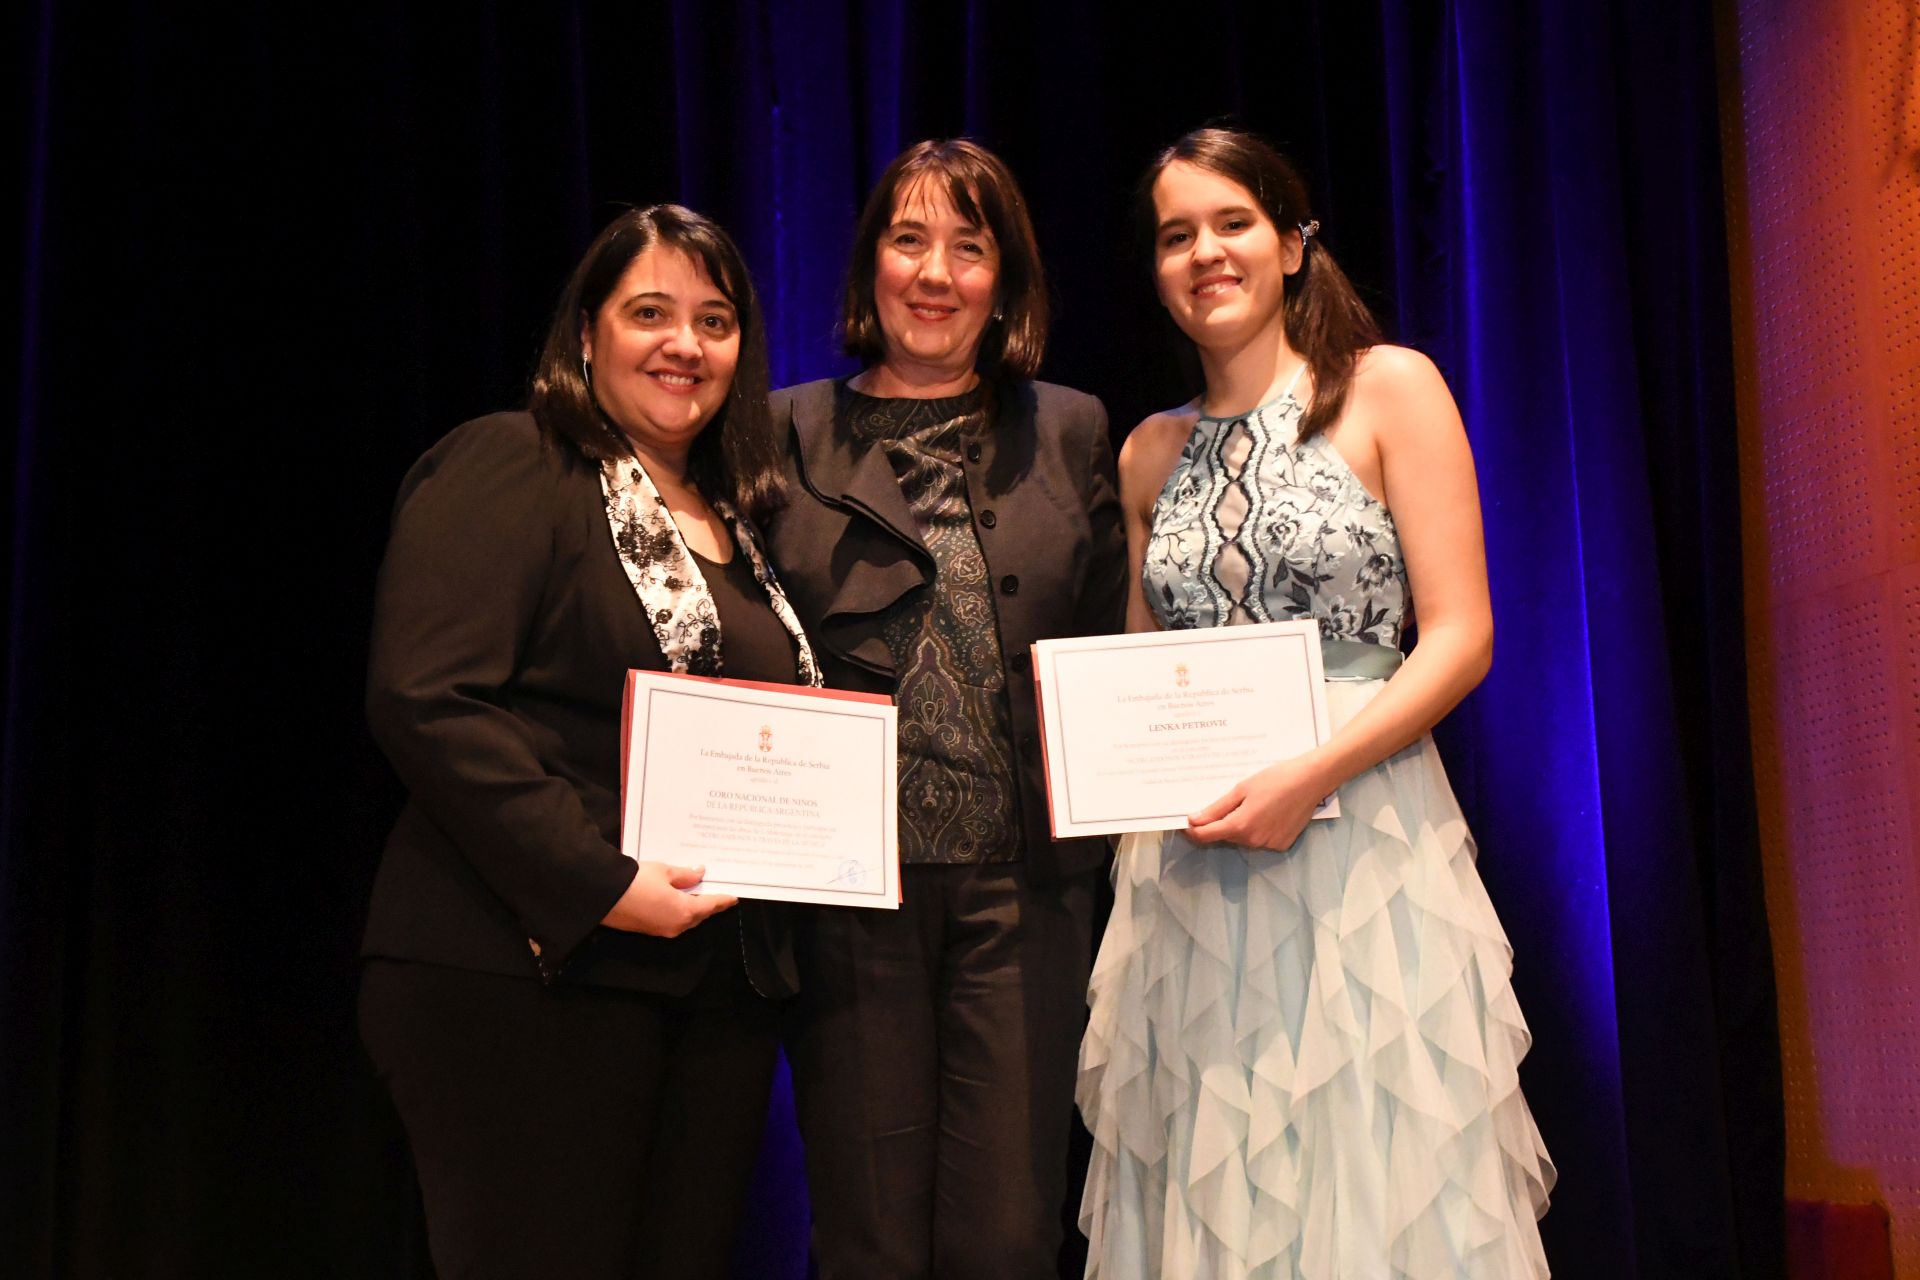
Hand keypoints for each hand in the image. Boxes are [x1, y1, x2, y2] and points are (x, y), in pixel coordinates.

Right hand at [599, 862, 737, 936]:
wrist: (603, 896)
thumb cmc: (636, 881)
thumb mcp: (664, 871)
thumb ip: (685, 874)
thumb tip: (699, 873)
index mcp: (685, 912)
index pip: (711, 905)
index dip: (723, 900)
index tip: (734, 897)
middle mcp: (676, 926)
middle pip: (699, 915)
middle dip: (708, 904)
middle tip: (716, 892)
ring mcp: (661, 930)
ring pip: (685, 920)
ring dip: (693, 908)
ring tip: (698, 893)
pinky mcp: (648, 929)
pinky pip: (671, 921)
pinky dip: (678, 911)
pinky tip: (677, 899)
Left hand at [1186, 754, 1334, 852]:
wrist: (1311, 780)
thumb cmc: (1275, 779)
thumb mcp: (1241, 789)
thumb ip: (1216, 809)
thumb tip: (1194, 821)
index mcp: (1240, 826)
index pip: (1206, 835)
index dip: (1192, 831)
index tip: (1185, 823)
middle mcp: (1254, 841)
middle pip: (1225, 836)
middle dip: (1218, 824)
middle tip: (1222, 805)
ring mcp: (1269, 845)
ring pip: (1243, 839)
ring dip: (1239, 827)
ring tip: (1251, 804)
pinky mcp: (1282, 844)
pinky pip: (1261, 840)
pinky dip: (1257, 829)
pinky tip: (1266, 812)